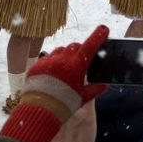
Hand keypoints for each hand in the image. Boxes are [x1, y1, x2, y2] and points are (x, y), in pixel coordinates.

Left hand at [2, 25, 109, 141]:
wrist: (40, 112)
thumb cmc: (64, 104)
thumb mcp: (82, 98)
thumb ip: (95, 90)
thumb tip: (104, 86)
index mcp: (77, 65)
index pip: (90, 45)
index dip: (98, 36)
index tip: (104, 29)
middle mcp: (63, 59)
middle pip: (75, 46)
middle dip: (80, 50)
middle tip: (81, 60)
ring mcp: (49, 61)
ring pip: (61, 50)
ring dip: (66, 55)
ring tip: (66, 68)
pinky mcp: (38, 65)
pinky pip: (48, 58)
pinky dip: (53, 62)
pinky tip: (53, 74)